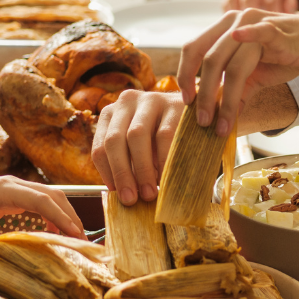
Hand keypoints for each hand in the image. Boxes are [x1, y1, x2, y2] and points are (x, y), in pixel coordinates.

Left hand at [0, 176, 84, 246]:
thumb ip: (6, 245)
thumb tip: (32, 257)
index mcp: (6, 190)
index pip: (44, 202)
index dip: (64, 219)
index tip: (77, 237)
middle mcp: (14, 184)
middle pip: (54, 196)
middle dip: (71, 217)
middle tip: (83, 241)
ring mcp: (13, 188)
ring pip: (49, 197)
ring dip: (64, 216)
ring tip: (74, 238)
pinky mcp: (11, 195)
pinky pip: (39, 202)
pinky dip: (52, 216)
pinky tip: (54, 233)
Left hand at [92, 90, 184, 204]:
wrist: (198, 117)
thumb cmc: (162, 139)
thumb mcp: (140, 147)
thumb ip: (129, 164)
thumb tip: (123, 195)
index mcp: (111, 114)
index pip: (100, 147)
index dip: (107, 174)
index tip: (117, 195)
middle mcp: (126, 102)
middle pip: (114, 140)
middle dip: (121, 173)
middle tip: (131, 199)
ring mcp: (150, 100)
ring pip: (137, 135)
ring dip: (142, 169)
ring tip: (149, 193)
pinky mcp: (173, 104)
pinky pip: (165, 135)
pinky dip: (163, 160)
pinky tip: (166, 177)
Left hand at [180, 9, 298, 132]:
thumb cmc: (286, 55)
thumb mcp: (255, 76)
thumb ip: (236, 92)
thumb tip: (219, 121)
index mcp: (223, 30)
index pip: (193, 48)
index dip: (184, 74)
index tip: (185, 100)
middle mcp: (234, 21)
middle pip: (209, 59)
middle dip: (203, 94)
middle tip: (203, 121)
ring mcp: (255, 22)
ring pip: (231, 63)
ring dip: (225, 97)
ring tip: (222, 122)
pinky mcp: (277, 29)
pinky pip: (260, 33)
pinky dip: (249, 35)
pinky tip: (238, 38)